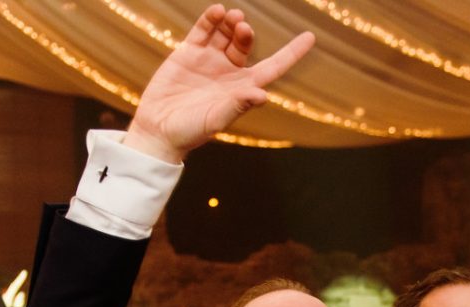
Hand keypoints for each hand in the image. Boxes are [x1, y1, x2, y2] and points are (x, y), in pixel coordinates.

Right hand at [124, 4, 314, 161]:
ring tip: (233, 15)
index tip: (310, 37)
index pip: (274, 67)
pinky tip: (217, 12)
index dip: (292, 52)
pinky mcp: (188, 53)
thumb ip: (237, 105)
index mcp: (244, 89)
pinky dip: (210, 21)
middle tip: (243, 25)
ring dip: (231, 23)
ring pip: (225, 35)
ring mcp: (209, 60)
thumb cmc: (192, 131)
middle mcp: (230, 72)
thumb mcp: (217, 119)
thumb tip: (262, 95)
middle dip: (245, 34)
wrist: (159, 129)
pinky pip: (203, 32)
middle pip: (244, 46)